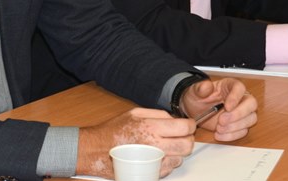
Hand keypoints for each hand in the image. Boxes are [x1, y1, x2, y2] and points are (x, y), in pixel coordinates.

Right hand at [77, 108, 194, 177]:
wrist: (97, 150)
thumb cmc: (113, 131)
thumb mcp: (134, 113)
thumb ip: (157, 114)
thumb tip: (174, 118)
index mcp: (151, 127)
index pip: (184, 127)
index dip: (190, 125)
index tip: (188, 125)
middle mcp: (154, 145)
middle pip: (187, 145)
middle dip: (188, 139)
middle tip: (181, 136)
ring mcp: (153, 162)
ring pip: (180, 159)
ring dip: (178, 152)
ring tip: (166, 146)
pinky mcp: (150, 173)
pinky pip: (169, 169)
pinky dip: (168, 162)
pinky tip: (158, 155)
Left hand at [180, 78, 257, 141]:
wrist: (194, 110)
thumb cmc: (197, 97)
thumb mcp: (195, 91)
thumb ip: (200, 88)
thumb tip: (207, 86)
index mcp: (230, 85)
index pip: (240, 88)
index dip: (236, 97)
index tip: (227, 107)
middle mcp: (239, 98)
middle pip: (251, 104)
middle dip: (238, 114)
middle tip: (222, 120)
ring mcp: (241, 112)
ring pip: (250, 119)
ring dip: (235, 126)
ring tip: (219, 128)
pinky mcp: (239, 125)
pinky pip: (243, 131)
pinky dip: (232, 135)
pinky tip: (220, 134)